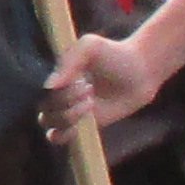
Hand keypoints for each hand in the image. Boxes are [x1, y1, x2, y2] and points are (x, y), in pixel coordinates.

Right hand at [39, 30, 158, 138]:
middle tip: (89, 89)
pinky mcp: (84, 126)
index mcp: (57, 77)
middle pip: (45, 110)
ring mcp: (71, 112)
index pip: (43, 93)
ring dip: (69, 116)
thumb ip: (68, 62)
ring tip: (90, 103)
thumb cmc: (113, 54)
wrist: (140, 71)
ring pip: (51, 125)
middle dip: (66, 101)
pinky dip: (66, 134)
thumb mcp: (89, 47)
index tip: (82, 81)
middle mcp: (60, 95)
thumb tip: (49, 87)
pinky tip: (84, 120)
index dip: (59, 91)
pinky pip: (61, 137)